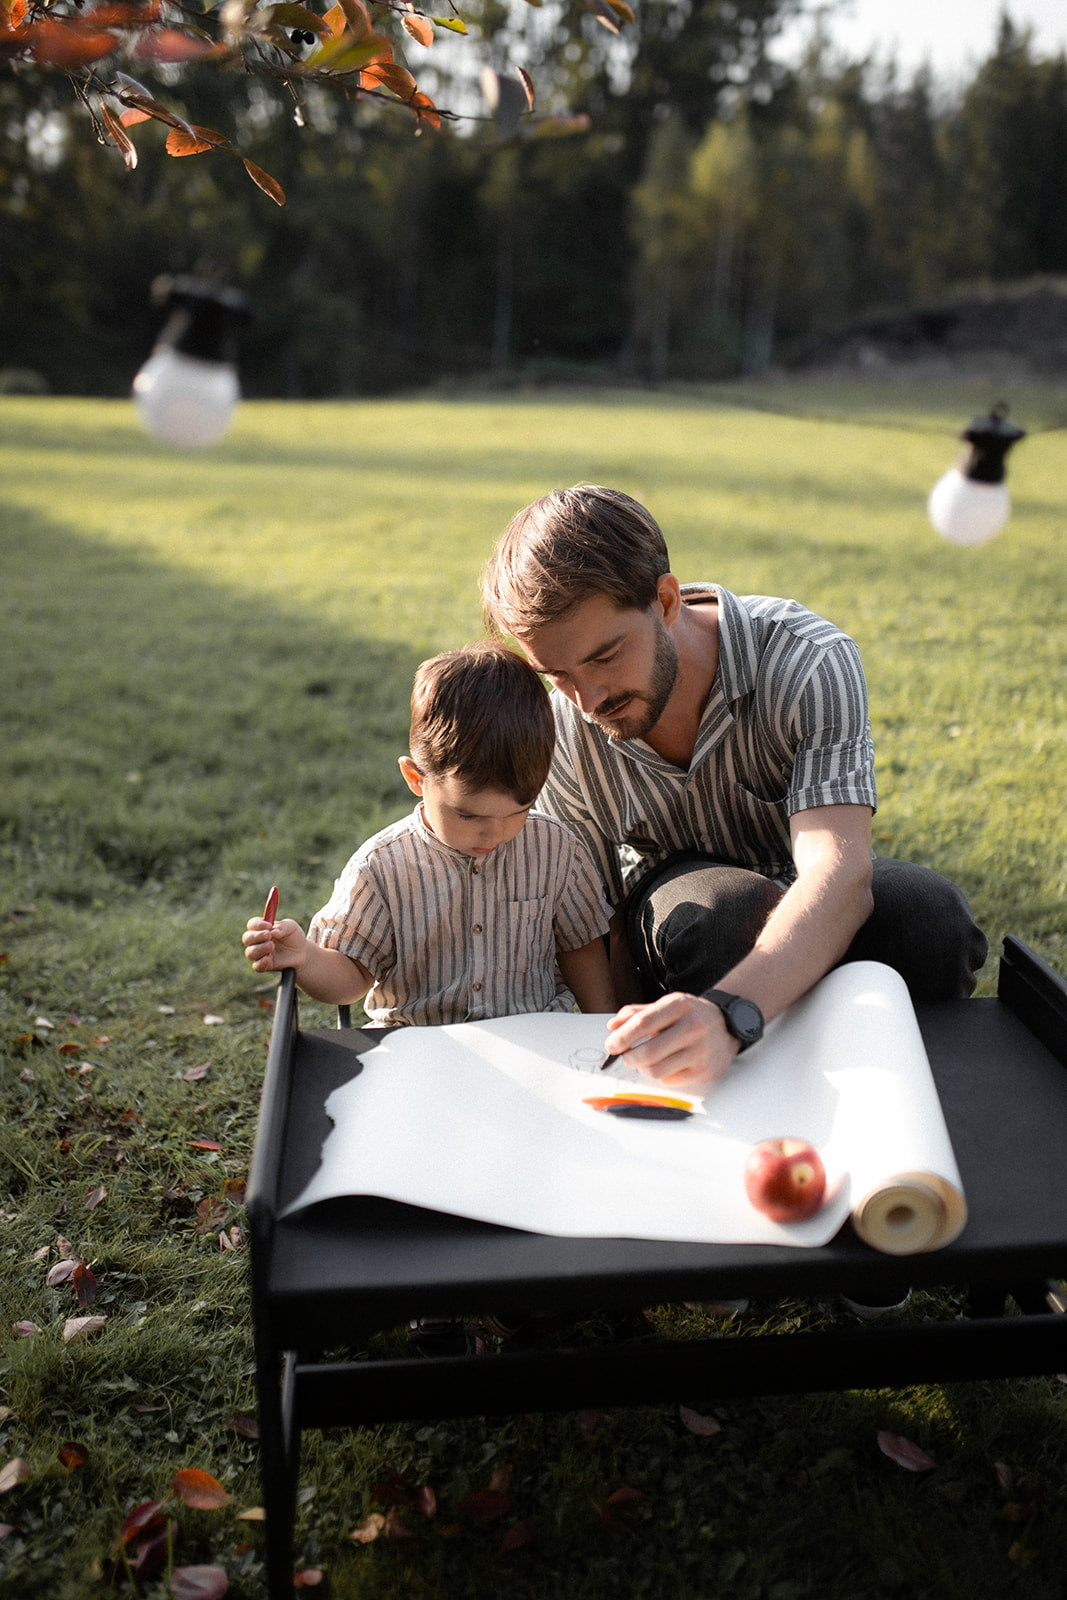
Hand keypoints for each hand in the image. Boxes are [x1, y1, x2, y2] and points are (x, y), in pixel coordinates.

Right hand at [242, 916, 306, 973]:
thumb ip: (283, 927)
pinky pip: (256, 966)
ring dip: (259, 948)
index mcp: (261, 928)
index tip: (269, 925)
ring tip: (272, 946)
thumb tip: (274, 931)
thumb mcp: (291, 927)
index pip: (252, 924)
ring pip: (250, 952)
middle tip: (268, 935)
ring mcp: (259, 954)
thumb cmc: (293, 937)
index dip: (258, 924)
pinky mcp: (264, 965)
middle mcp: (257, 941)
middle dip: (256, 936)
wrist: (302, 953)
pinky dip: (261, 963)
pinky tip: (268, 959)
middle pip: (247, 938)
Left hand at [603, 991, 741, 1089]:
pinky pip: (669, 1079)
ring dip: (642, 1068)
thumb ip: (638, 1013)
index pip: (642, 1024)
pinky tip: (665, 1064)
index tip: (611, 1045)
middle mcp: (693, 1027)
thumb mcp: (667, 1005)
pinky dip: (660, 1074)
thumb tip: (613, 1026)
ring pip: (656, 1070)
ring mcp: (701, 1050)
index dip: (621, 1037)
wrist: (728, 1026)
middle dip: (628, 1057)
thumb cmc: (691, 1015)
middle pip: (648, 1052)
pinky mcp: (705, 1071)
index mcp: (680, 1005)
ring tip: (644, 1060)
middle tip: (624, 1056)